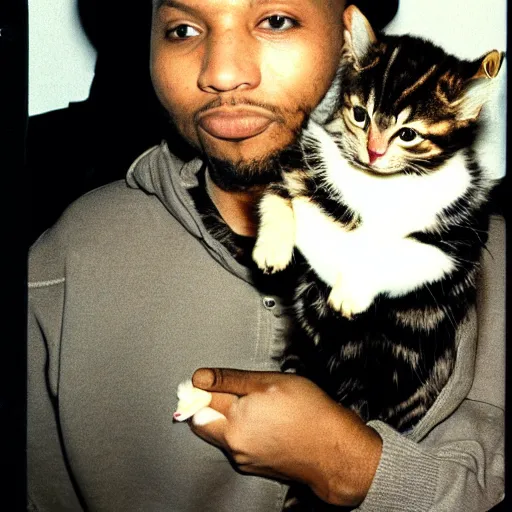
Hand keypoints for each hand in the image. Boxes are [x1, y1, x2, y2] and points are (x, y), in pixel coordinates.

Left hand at [190, 368, 381, 505]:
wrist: (333, 449)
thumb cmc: (308, 412)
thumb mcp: (269, 382)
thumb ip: (230, 380)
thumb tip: (200, 378)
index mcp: (234, 421)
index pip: (201, 400)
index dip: (204, 386)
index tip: (207, 381)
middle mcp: (233, 444)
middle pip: (202, 422)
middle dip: (208, 406)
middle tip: (227, 392)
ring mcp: (243, 458)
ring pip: (220, 433)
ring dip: (226, 419)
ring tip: (254, 406)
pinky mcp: (253, 466)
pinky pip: (236, 445)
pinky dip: (241, 432)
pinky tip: (263, 422)